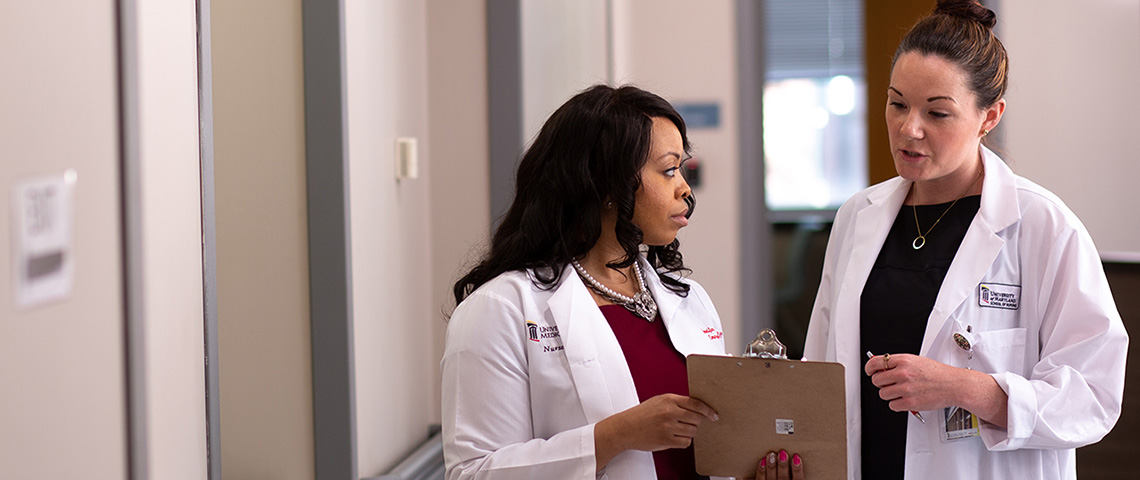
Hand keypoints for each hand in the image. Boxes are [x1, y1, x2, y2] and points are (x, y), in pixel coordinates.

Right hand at [594, 394, 716, 468]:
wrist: (625, 428)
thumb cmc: (641, 415)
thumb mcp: (659, 401)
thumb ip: (676, 402)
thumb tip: (696, 408)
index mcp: (669, 399)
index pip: (696, 403)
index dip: (708, 410)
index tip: (713, 414)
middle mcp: (669, 412)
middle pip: (697, 418)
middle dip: (696, 422)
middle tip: (689, 423)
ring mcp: (668, 426)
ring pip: (693, 431)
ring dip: (689, 432)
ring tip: (678, 430)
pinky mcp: (666, 440)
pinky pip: (686, 442)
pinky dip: (683, 441)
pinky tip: (675, 437)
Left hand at [754, 450, 804, 479]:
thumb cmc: (785, 477)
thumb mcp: (792, 477)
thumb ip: (796, 473)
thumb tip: (797, 456)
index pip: (799, 479)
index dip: (798, 469)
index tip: (796, 457)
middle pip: (784, 477)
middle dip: (783, 465)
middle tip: (782, 453)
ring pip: (771, 477)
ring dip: (771, 466)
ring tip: (771, 454)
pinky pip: (760, 479)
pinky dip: (761, 470)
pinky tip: (762, 461)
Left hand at [864, 353, 1007, 425]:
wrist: (953, 385)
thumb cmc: (937, 373)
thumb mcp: (916, 361)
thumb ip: (898, 364)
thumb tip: (881, 367)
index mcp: (903, 360)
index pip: (875, 363)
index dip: (869, 368)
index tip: (869, 371)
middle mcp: (903, 373)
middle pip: (877, 380)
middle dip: (881, 383)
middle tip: (889, 384)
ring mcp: (906, 388)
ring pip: (883, 394)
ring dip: (889, 394)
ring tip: (900, 392)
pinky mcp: (910, 402)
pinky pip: (892, 405)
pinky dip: (897, 404)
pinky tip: (905, 399)